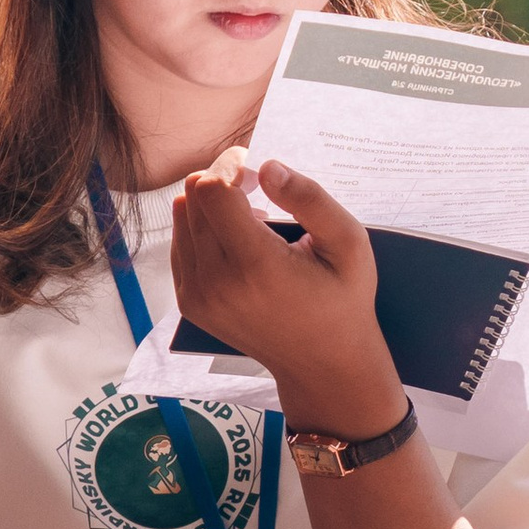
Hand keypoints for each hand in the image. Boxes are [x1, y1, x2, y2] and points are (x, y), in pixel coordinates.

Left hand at [169, 155, 403, 439]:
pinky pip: (180, 243)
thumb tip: (267, 167)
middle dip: (222, 179)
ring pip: (181, 216)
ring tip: (251, 220)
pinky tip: (238, 243)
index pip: (212, 189)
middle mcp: (216, 282)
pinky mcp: (189, 302)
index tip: (257, 169)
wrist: (322, 364)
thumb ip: (310, 198)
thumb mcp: (348, 243)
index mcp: (255, 265)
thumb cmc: (342, 299)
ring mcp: (197, 296)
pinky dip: (203, 230)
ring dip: (211, 204)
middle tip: (257, 188)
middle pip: (193, 197)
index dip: (231, 165)